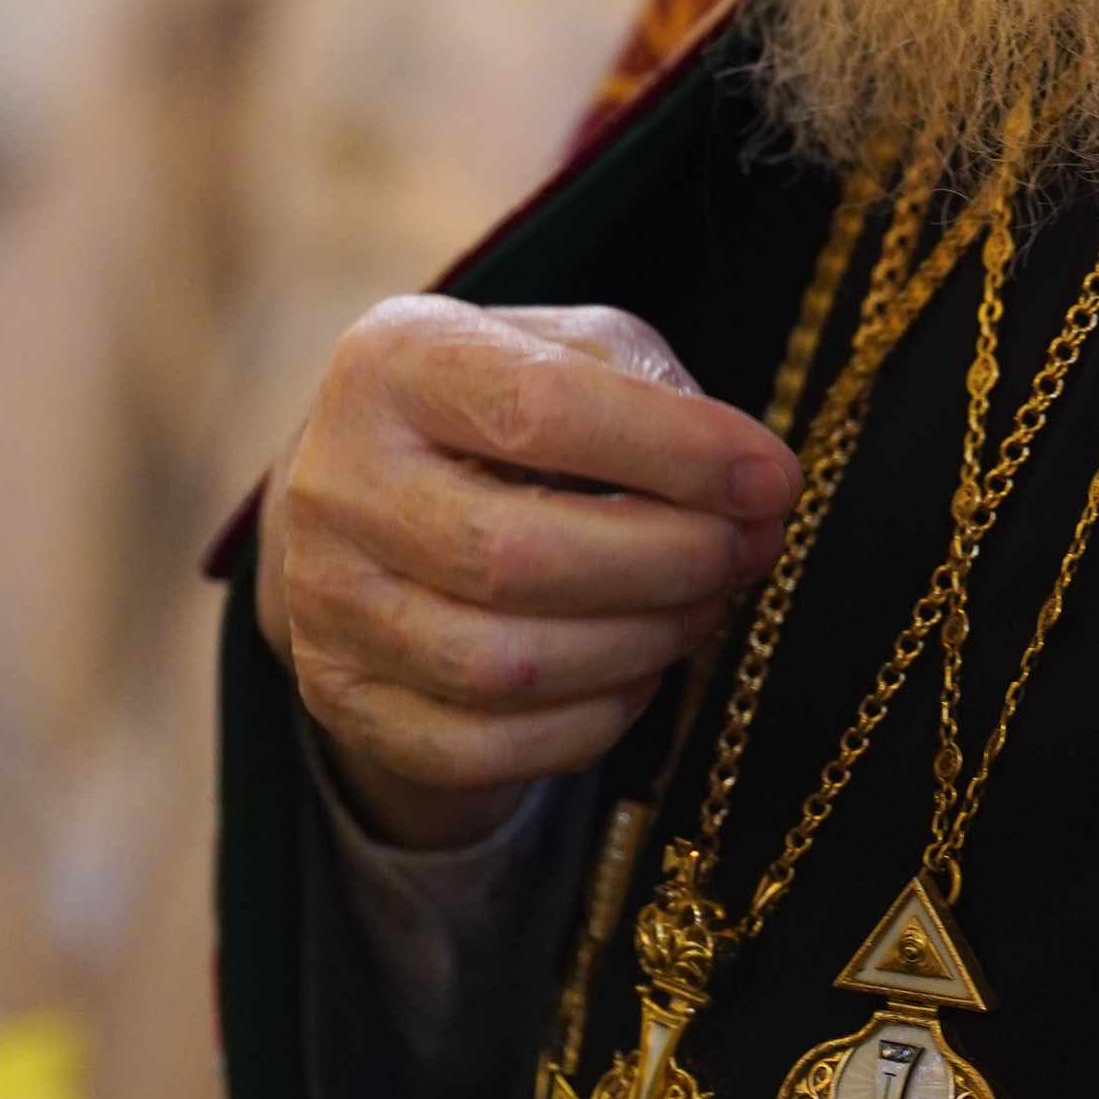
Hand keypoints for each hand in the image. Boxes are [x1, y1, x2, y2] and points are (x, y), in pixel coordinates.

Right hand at [259, 298, 800, 850]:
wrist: (366, 485)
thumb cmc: (500, 406)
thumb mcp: (568, 350)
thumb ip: (653, 393)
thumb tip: (750, 488)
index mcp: (393, 363)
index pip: (540, 411)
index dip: (676, 453)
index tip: (773, 480)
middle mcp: (335, 482)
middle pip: (518, 554)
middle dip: (668, 562)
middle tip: (745, 553)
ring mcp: (324, 602)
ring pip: (502, 666)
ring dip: (638, 645)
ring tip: (702, 608)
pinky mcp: (338, 697)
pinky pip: (478, 748)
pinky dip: (585, 724)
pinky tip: (637, 676)